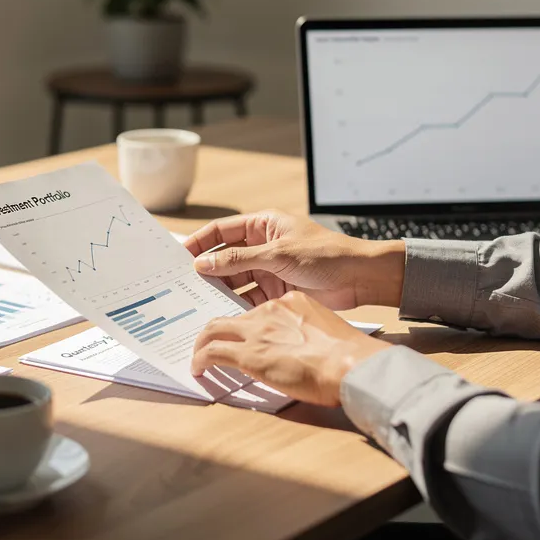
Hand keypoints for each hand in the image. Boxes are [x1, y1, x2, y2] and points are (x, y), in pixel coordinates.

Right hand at [184, 210, 404, 309]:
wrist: (361, 278)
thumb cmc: (325, 255)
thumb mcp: (278, 254)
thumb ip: (239, 260)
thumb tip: (203, 263)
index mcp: (263, 224)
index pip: (221, 231)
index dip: (199, 242)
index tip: (178, 257)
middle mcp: (263, 245)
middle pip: (225, 257)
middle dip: (206, 270)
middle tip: (181, 285)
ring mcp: (269, 268)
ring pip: (235, 279)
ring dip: (220, 289)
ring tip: (197, 303)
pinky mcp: (277, 289)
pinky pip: (249, 296)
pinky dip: (237, 304)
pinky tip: (222, 314)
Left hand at [190, 291, 390, 405]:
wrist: (348, 364)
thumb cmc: (347, 356)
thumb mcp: (324, 332)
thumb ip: (306, 335)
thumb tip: (300, 353)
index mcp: (291, 302)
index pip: (257, 310)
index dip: (244, 323)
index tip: (240, 335)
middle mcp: (270, 310)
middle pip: (231, 316)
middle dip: (215, 329)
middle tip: (206, 341)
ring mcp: (257, 331)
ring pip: (214, 329)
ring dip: (202, 343)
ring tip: (198, 356)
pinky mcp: (248, 353)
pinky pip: (212, 352)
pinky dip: (200, 359)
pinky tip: (198, 369)